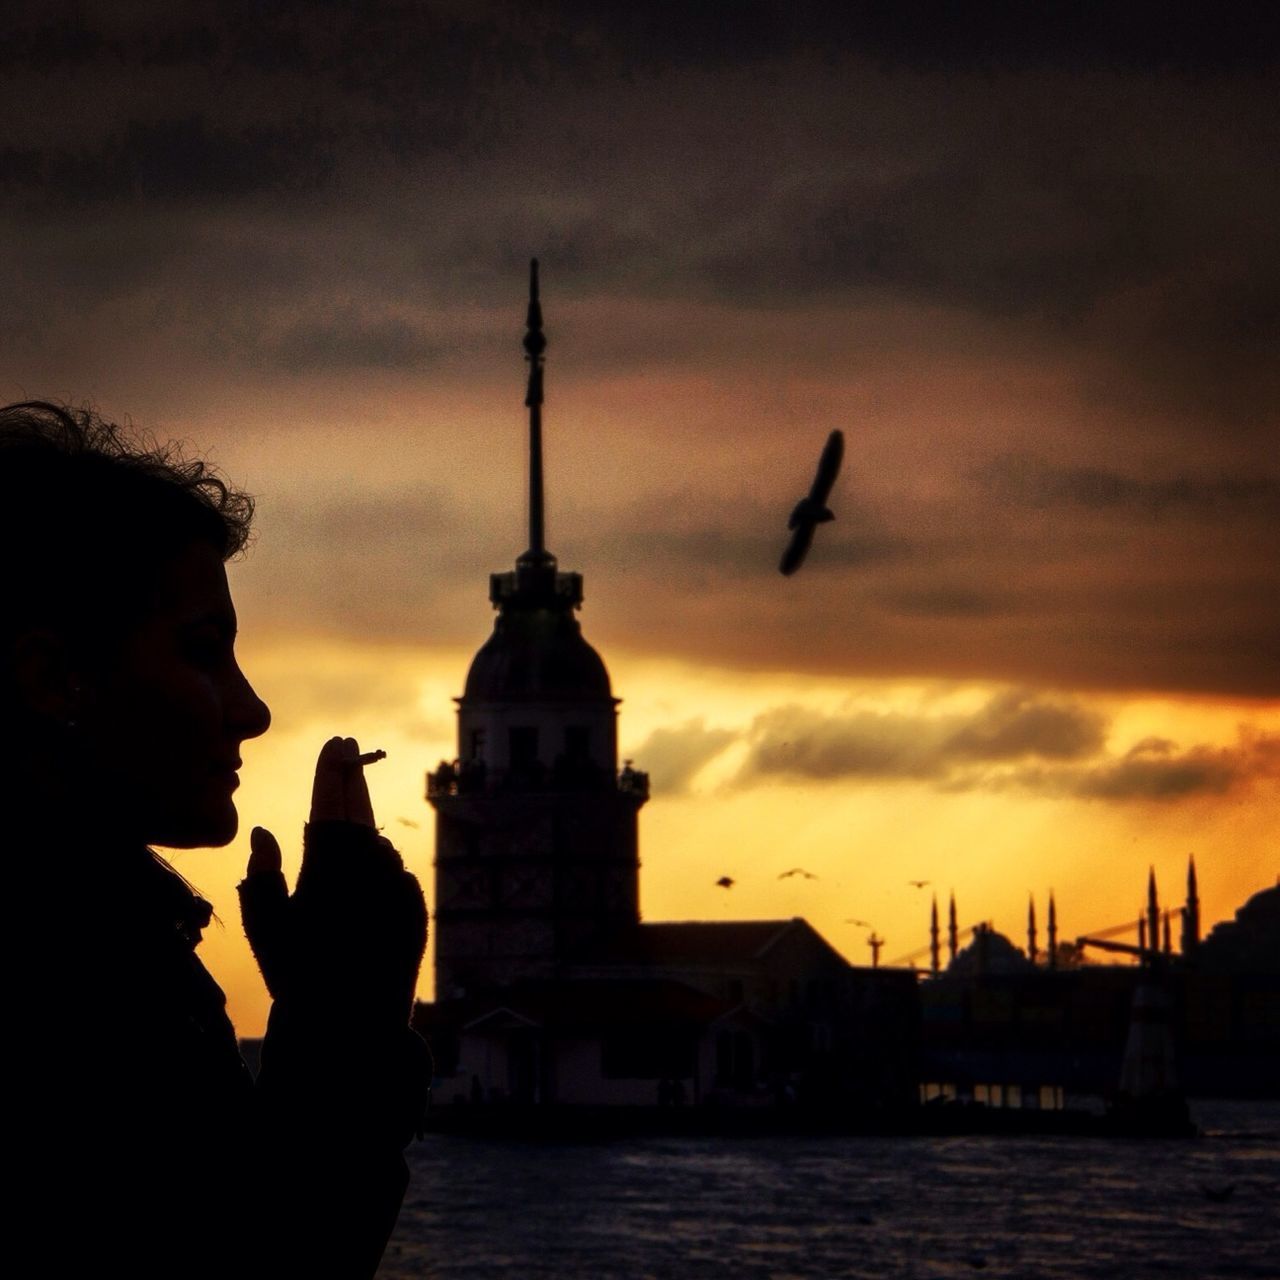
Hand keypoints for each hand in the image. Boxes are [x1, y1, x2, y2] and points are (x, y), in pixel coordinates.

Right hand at [240, 737, 425, 1024]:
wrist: (351, 1028)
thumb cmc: (296, 976)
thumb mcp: (266, 927)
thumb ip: (262, 874)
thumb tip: (265, 831)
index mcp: (328, 867)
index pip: (330, 804)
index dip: (331, 771)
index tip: (334, 743)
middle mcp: (370, 871)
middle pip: (361, 810)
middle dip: (353, 776)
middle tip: (349, 746)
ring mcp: (398, 888)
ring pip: (378, 845)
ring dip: (364, 827)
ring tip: (348, 809)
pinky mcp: (416, 908)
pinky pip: (395, 875)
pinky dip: (380, 867)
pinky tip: (365, 867)